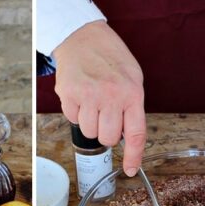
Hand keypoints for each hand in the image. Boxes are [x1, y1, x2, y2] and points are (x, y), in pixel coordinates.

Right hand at [53, 20, 145, 176]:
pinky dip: (76, 111)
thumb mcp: (133, 78)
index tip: (131, 170)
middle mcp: (111, 96)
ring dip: (90, 122)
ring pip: (89, 132)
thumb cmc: (110, 57)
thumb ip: (132, 106)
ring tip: (92, 101)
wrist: (82, 35)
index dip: (133, 156)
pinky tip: (80, 94)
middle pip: (108, 138)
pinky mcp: (69, 94)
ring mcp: (89, 95)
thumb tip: (127, 137)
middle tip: (105, 114)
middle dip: (106, 131)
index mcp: (132, 93)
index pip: (136, 134)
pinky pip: (72, 119)